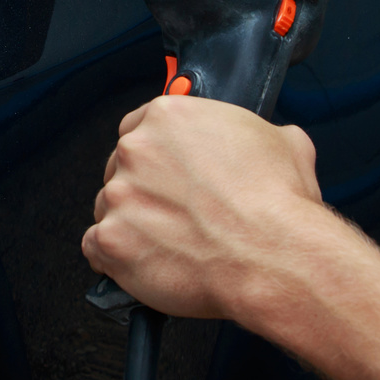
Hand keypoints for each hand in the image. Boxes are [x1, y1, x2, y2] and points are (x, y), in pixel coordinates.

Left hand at [81, 95, 335, 329]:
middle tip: (176, 213)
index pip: (138, 126)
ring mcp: (119, 195)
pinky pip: (95, 248)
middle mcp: (137, 150)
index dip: (154, 154)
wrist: (276, 258)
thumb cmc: (279, 206)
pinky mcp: (111, 240)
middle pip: (121, 168)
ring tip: (170, 243)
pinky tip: (144, 263)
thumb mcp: (284, 143)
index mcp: (169, 116)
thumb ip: (252, 134)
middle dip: (144, 190)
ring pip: (108, 208)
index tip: (163, 171)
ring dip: (131, 224)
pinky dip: (114, 259)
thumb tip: (260, 142)